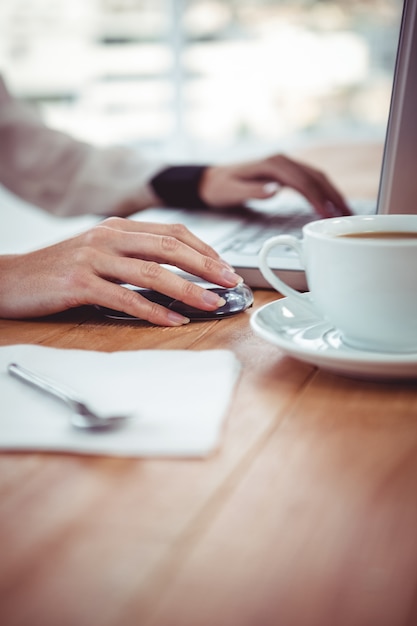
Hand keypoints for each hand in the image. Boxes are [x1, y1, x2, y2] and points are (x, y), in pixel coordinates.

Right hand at [0, 218, 242, 324]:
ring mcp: (93, 259)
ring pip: (152, 272)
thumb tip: (175, 271)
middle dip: (206, 266)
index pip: (172, 232)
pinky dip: (153, 311)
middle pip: (169, 247)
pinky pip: (125, 298)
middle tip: (231, 282)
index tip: (225, 266)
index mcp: (116, 227)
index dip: (204, 249)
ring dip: (188, 290)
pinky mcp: (80, 284)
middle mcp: (107, 237)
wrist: (10, 279)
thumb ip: (132, 254)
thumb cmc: (57, 270)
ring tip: (212, 303)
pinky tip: (173, 321)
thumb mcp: (97, 252)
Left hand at [199, 153, 350, 216]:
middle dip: (333, 195)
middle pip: (316, 176)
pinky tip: (332, 206)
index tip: (327, 213)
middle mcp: (282, 160)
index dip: (316, 197)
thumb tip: (275, 189)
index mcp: (272, 164)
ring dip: (333, 194)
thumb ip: (252, 191)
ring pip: (317, 177)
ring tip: (347, 213)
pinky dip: (324, 192)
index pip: (302, 180)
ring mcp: (286, 165)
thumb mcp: (231, 191)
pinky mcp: (286, 173)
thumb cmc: (219, 187)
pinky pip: (311, 181)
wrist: (210, 179)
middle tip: (347, 216)